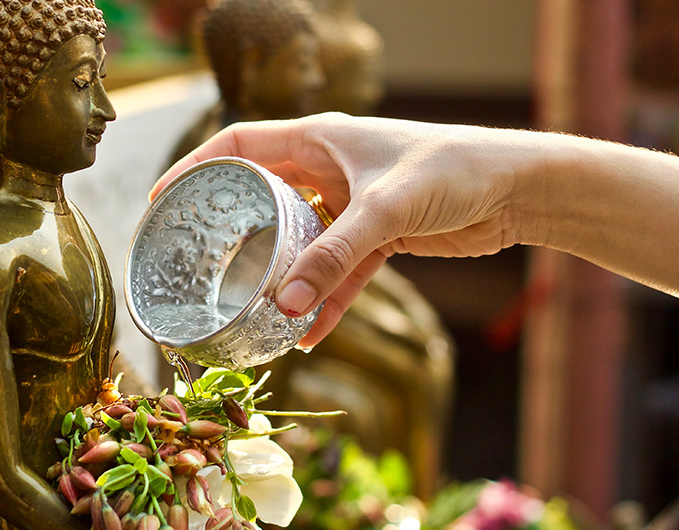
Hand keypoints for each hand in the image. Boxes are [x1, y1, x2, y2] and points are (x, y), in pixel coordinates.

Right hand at [156, 113, 537, 345]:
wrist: (515, 187)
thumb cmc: (452, 169)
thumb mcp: (384, 210)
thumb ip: (333, 258)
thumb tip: (285, 307)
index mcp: (319, 139)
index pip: (239, 146)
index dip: (196, 169)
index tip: (163, 201)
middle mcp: (329, 168)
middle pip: (264, 199)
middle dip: (235, 234)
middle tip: (201, 267)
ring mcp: (353, 205)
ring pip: (301, 243)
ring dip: (284, 278)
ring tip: (255, 314)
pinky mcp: (379, 237)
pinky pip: (340, 271)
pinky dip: (327, 299)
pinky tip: (311, 332)